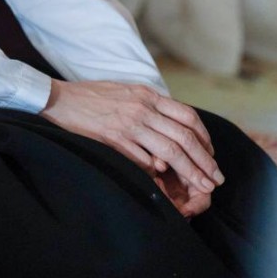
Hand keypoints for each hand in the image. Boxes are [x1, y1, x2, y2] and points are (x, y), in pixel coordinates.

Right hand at [40, 80, 222, 217]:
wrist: (60, 99)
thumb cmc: (93, 96)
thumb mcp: (127, 91)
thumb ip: (149, 105)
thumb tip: (171, 125)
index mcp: (147, 95)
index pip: (188, 116)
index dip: (205, 138)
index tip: (211, 155)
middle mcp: (143, 108)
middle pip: (185, 137)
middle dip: (205, 161)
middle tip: (215, 178)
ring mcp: (129, 124)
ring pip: (171, 151)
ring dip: (191, 171)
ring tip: (202, 186)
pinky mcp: (114, 139)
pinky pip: (144, 159)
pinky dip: (158, 172)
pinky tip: (166, 182)